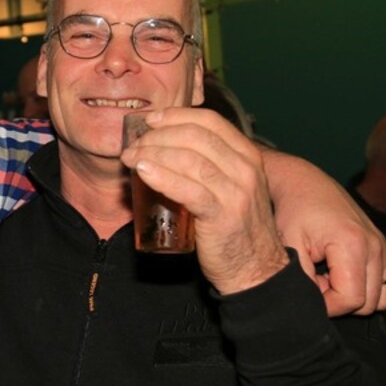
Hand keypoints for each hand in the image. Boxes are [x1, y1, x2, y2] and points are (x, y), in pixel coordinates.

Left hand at [121, 108, 288, 294]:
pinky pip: (188, 189)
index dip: (176, 115)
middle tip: (133, 146)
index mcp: (248, 155)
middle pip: (194, 136)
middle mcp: (246, 169)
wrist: (255, 269)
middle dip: (158, 136)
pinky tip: (143, 171)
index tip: (150, 120)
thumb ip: (208, 165)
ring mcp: (236, 192)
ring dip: (152, 154)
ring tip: (130, 159)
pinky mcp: (223, 215)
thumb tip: (163, 147)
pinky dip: (162, 177)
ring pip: (188, 159)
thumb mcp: (229, 186)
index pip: (209, 121)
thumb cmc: (233, 226)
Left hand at [260, 150, 385, 315]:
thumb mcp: (289, 246)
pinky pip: (385, 282)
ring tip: (325, 277)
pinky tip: (337, 271)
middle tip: (314, 281)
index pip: (351, 300)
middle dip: (339, 301)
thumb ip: (304, 281)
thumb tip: (315, 306)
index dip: (327, 305)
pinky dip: (364, 285)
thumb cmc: (292, 211)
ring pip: (380, 296)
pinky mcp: (381, 246)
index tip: (307, 291)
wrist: (303, 182)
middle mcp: (375, 246)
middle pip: (369, 303)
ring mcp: (382, 246)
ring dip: (353, 294)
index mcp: (353, 245)